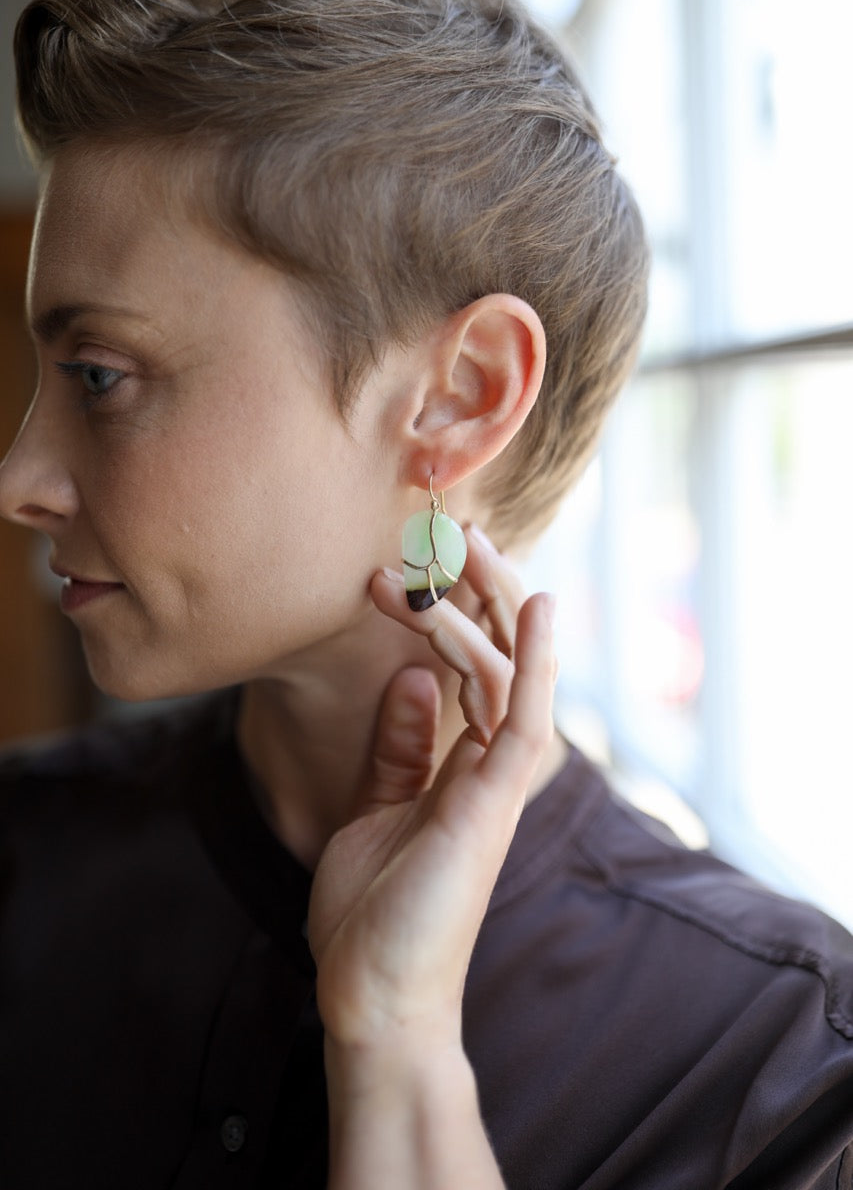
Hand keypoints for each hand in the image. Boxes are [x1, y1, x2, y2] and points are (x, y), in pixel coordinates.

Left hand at [307, 528, 556, 1050]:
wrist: (371, 993)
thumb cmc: (374, 910)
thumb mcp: (376, 807)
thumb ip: (402, 746)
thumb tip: (411, 682)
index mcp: (461, 765)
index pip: (471, 668)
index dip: (455, 609)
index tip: (422, 559)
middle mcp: (487, 765)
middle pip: (498, 656)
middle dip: (478, 590)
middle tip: (451, 531)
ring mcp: (495, 781)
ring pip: (510, 671)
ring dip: (487, 603)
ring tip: (460, 545)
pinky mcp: (493, 800)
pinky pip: (523, 717)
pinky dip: (534, 659)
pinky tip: (535, 603)